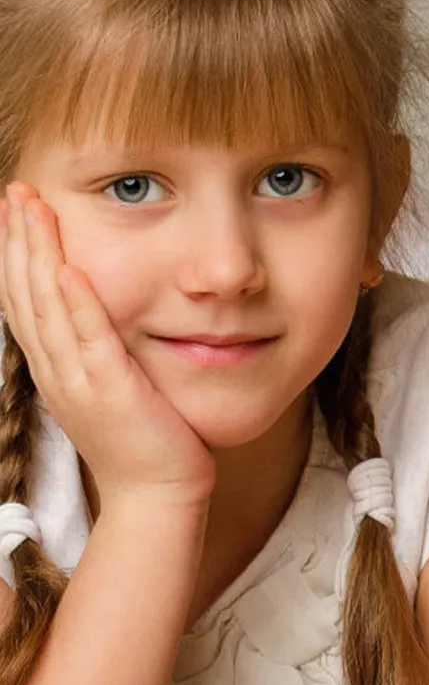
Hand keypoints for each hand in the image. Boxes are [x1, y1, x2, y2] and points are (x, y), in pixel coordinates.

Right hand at [2, 184, 213, 510]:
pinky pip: (89, 339)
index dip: (15, 252)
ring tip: (32, 208)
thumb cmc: (146, 443)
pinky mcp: (110, 391)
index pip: (24, 299)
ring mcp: (78, 381)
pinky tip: (69, 268)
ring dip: (37, 254)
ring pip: (46, 307)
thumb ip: (100, 353)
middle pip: (24, 292)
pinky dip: (77, 304)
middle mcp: (56, 370)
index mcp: (55, 367)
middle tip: (16, 188)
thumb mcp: (112, 389)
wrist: (158, 495)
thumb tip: (99, 318)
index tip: (14, 209)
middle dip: (17, 238)